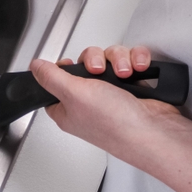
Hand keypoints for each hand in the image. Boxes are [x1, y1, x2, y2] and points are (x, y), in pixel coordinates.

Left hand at [29, 45, 180, 158]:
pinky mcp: (134, 87)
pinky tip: (139, 69)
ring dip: (119, 60)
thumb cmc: (115, 124)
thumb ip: (51, 78)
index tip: (68, 65)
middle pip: (84, 64)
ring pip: (109, 59)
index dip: (59, 71)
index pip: (54, 84)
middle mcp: (90, 102)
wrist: (156, 131)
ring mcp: (113, 94)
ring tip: (125, 73)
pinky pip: (131, 61)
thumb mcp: (73, 95)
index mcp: (69, 109)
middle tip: (98, 70)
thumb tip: (35, 67)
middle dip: (95, 59)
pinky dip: (137, 60)